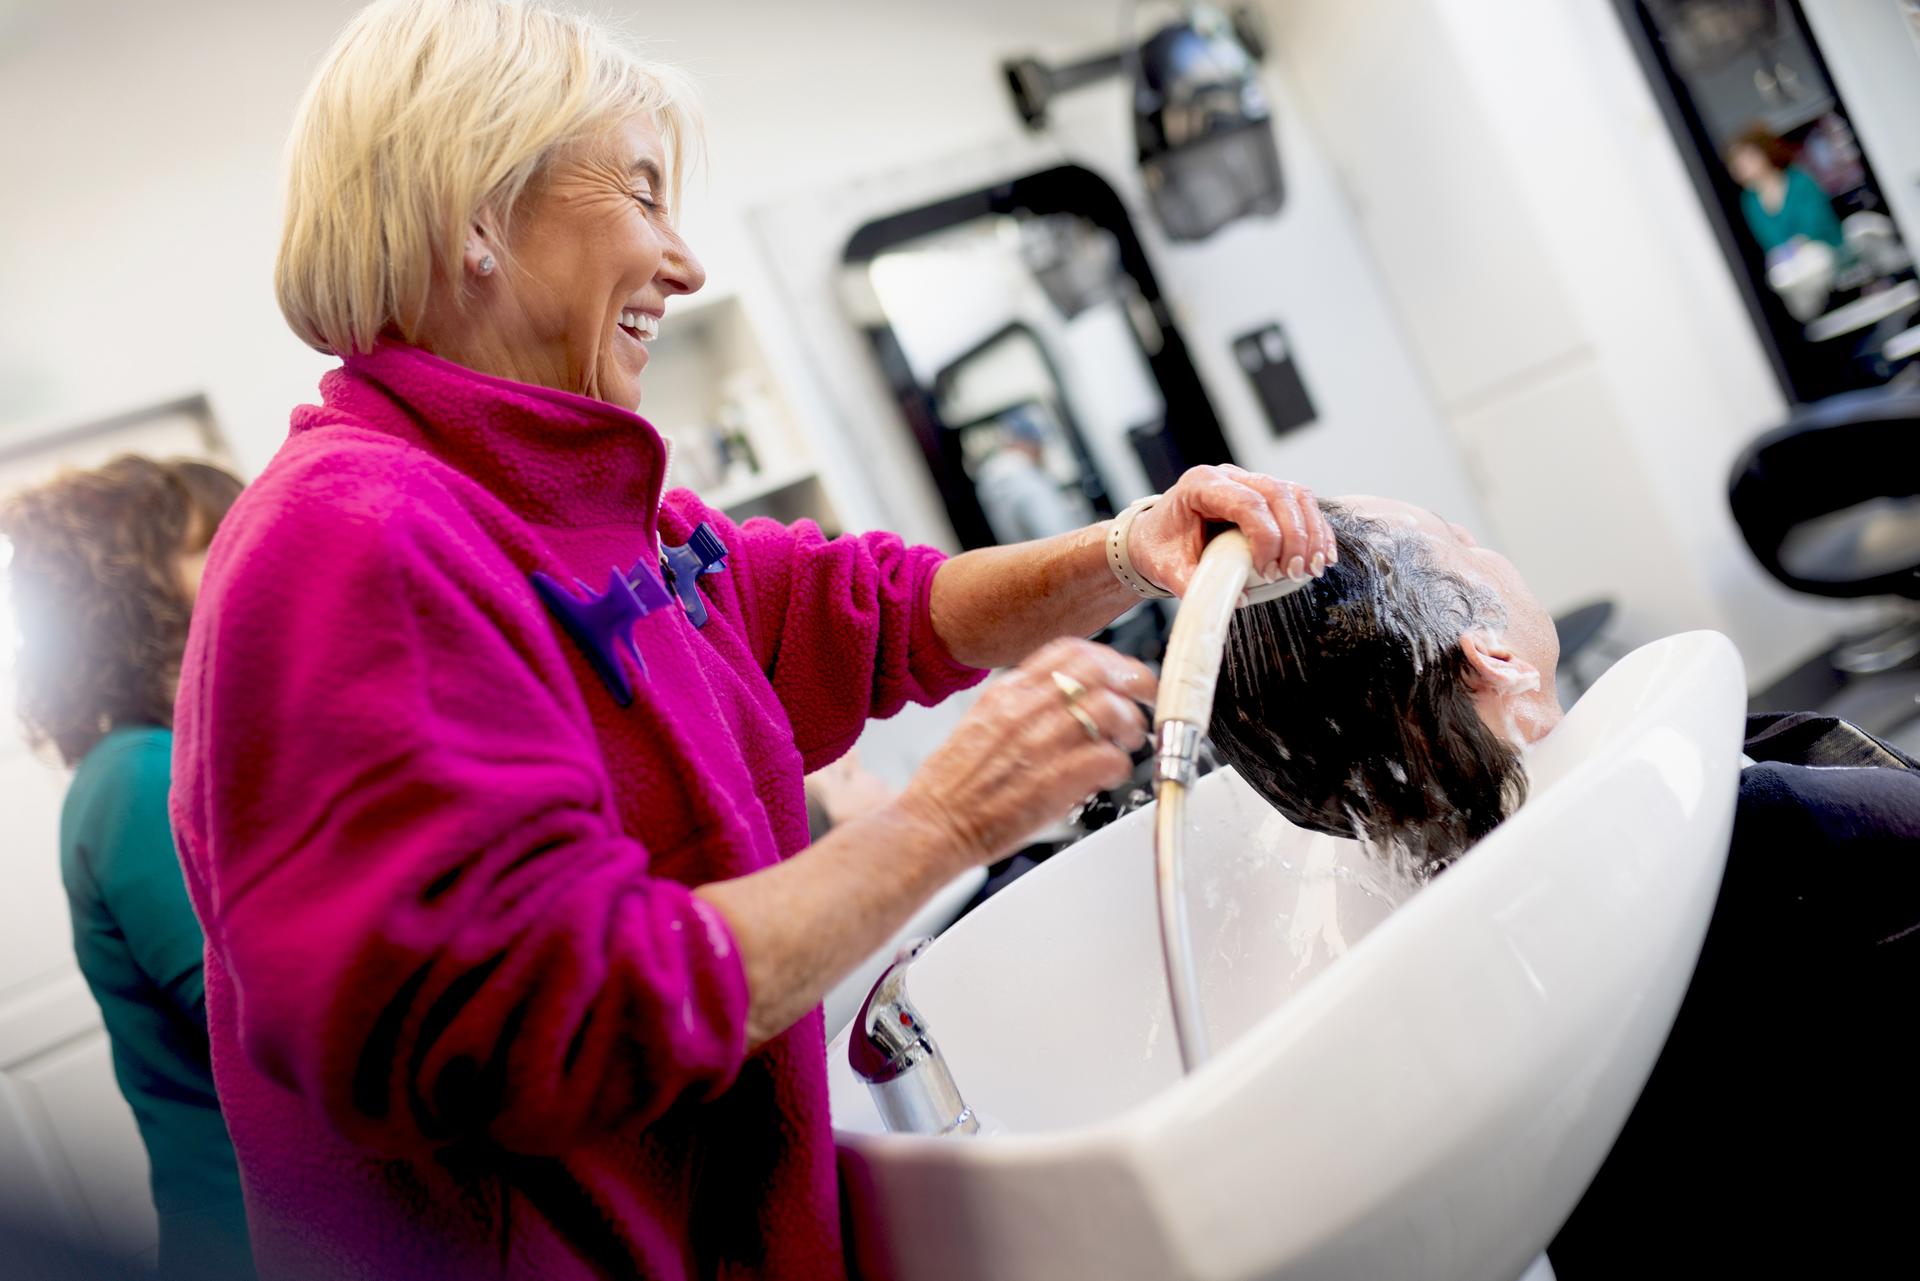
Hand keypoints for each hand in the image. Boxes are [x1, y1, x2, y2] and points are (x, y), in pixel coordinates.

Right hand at [891, 638, 1156, 871]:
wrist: (933, 824)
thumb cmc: (953, 785)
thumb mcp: (981, 724)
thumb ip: (1022, 707)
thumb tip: (1063, 702)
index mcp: (1007, 692)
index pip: (1070, 649)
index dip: (1108, 657)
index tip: (1122, 672)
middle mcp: (1026, 710)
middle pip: (1100, 673)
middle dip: (1134, 684)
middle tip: (1144, 701)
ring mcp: (1042, 743)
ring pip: (1112, 711)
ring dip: (1131, 727)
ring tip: (1129, 743)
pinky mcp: (1057, 781)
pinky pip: (1110, 759)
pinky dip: (1120, 766)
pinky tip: (1111, 774)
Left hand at [1127, 465, 1335, 595]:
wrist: (1154, 537)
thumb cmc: (1160, 548)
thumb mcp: (1166, 569)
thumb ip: (1193, 585)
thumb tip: (1238, 599)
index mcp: (1200, 485)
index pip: (1247, 502)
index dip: (1266, 537)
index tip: (1267, 571)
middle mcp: (1228, 477)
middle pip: (1278, 494)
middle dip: (1294, 536)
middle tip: (1294, 573)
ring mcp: (1249, 482)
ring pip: (1296, 495)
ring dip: (1312, 533)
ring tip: (1313, 568)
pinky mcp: (1265, 495)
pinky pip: (1301, 504)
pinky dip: (1316, 529)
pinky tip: (1322, 556)